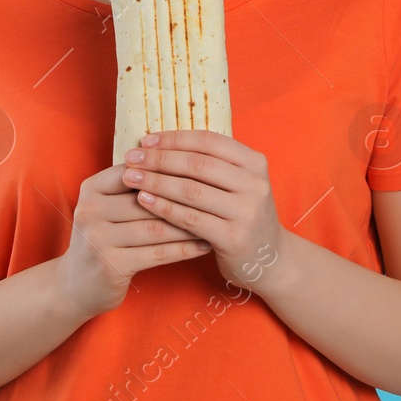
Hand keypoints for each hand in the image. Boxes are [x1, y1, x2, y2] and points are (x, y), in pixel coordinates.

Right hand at [53, 163, 213, 320]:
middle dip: (184, 198)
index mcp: (91, 188)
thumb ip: (133, 186)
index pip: (136, 170)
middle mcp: (90, 211)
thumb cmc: (104, 238)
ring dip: (189, 224)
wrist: (75, 285)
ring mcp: (98, 240)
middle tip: (218, 195)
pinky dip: (184, 249)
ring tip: (216, 220)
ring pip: (155, 227)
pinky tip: (204, 245)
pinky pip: (157, 253)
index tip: (204, 170)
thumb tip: (182, 159)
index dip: (169, 169)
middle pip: (147, 199)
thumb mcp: (107, 206)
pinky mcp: (111, 266)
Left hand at [120, 130, 284, 292]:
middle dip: (159, 159)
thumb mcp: (239, 184)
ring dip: (156, 182)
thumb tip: (159, 144)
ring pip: (191, 190)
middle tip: (131, 158)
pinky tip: (144, 201)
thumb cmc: (243, 215)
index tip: (145, 140)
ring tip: (130, 178)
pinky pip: (190, 219)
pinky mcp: (233, 238)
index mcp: (255, 162)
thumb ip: (211, 164)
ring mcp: (246, 212)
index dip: (174, 139)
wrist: (270, 261)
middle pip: (197, 164)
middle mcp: (254, 184)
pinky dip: (164, 208)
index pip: (208, 141)